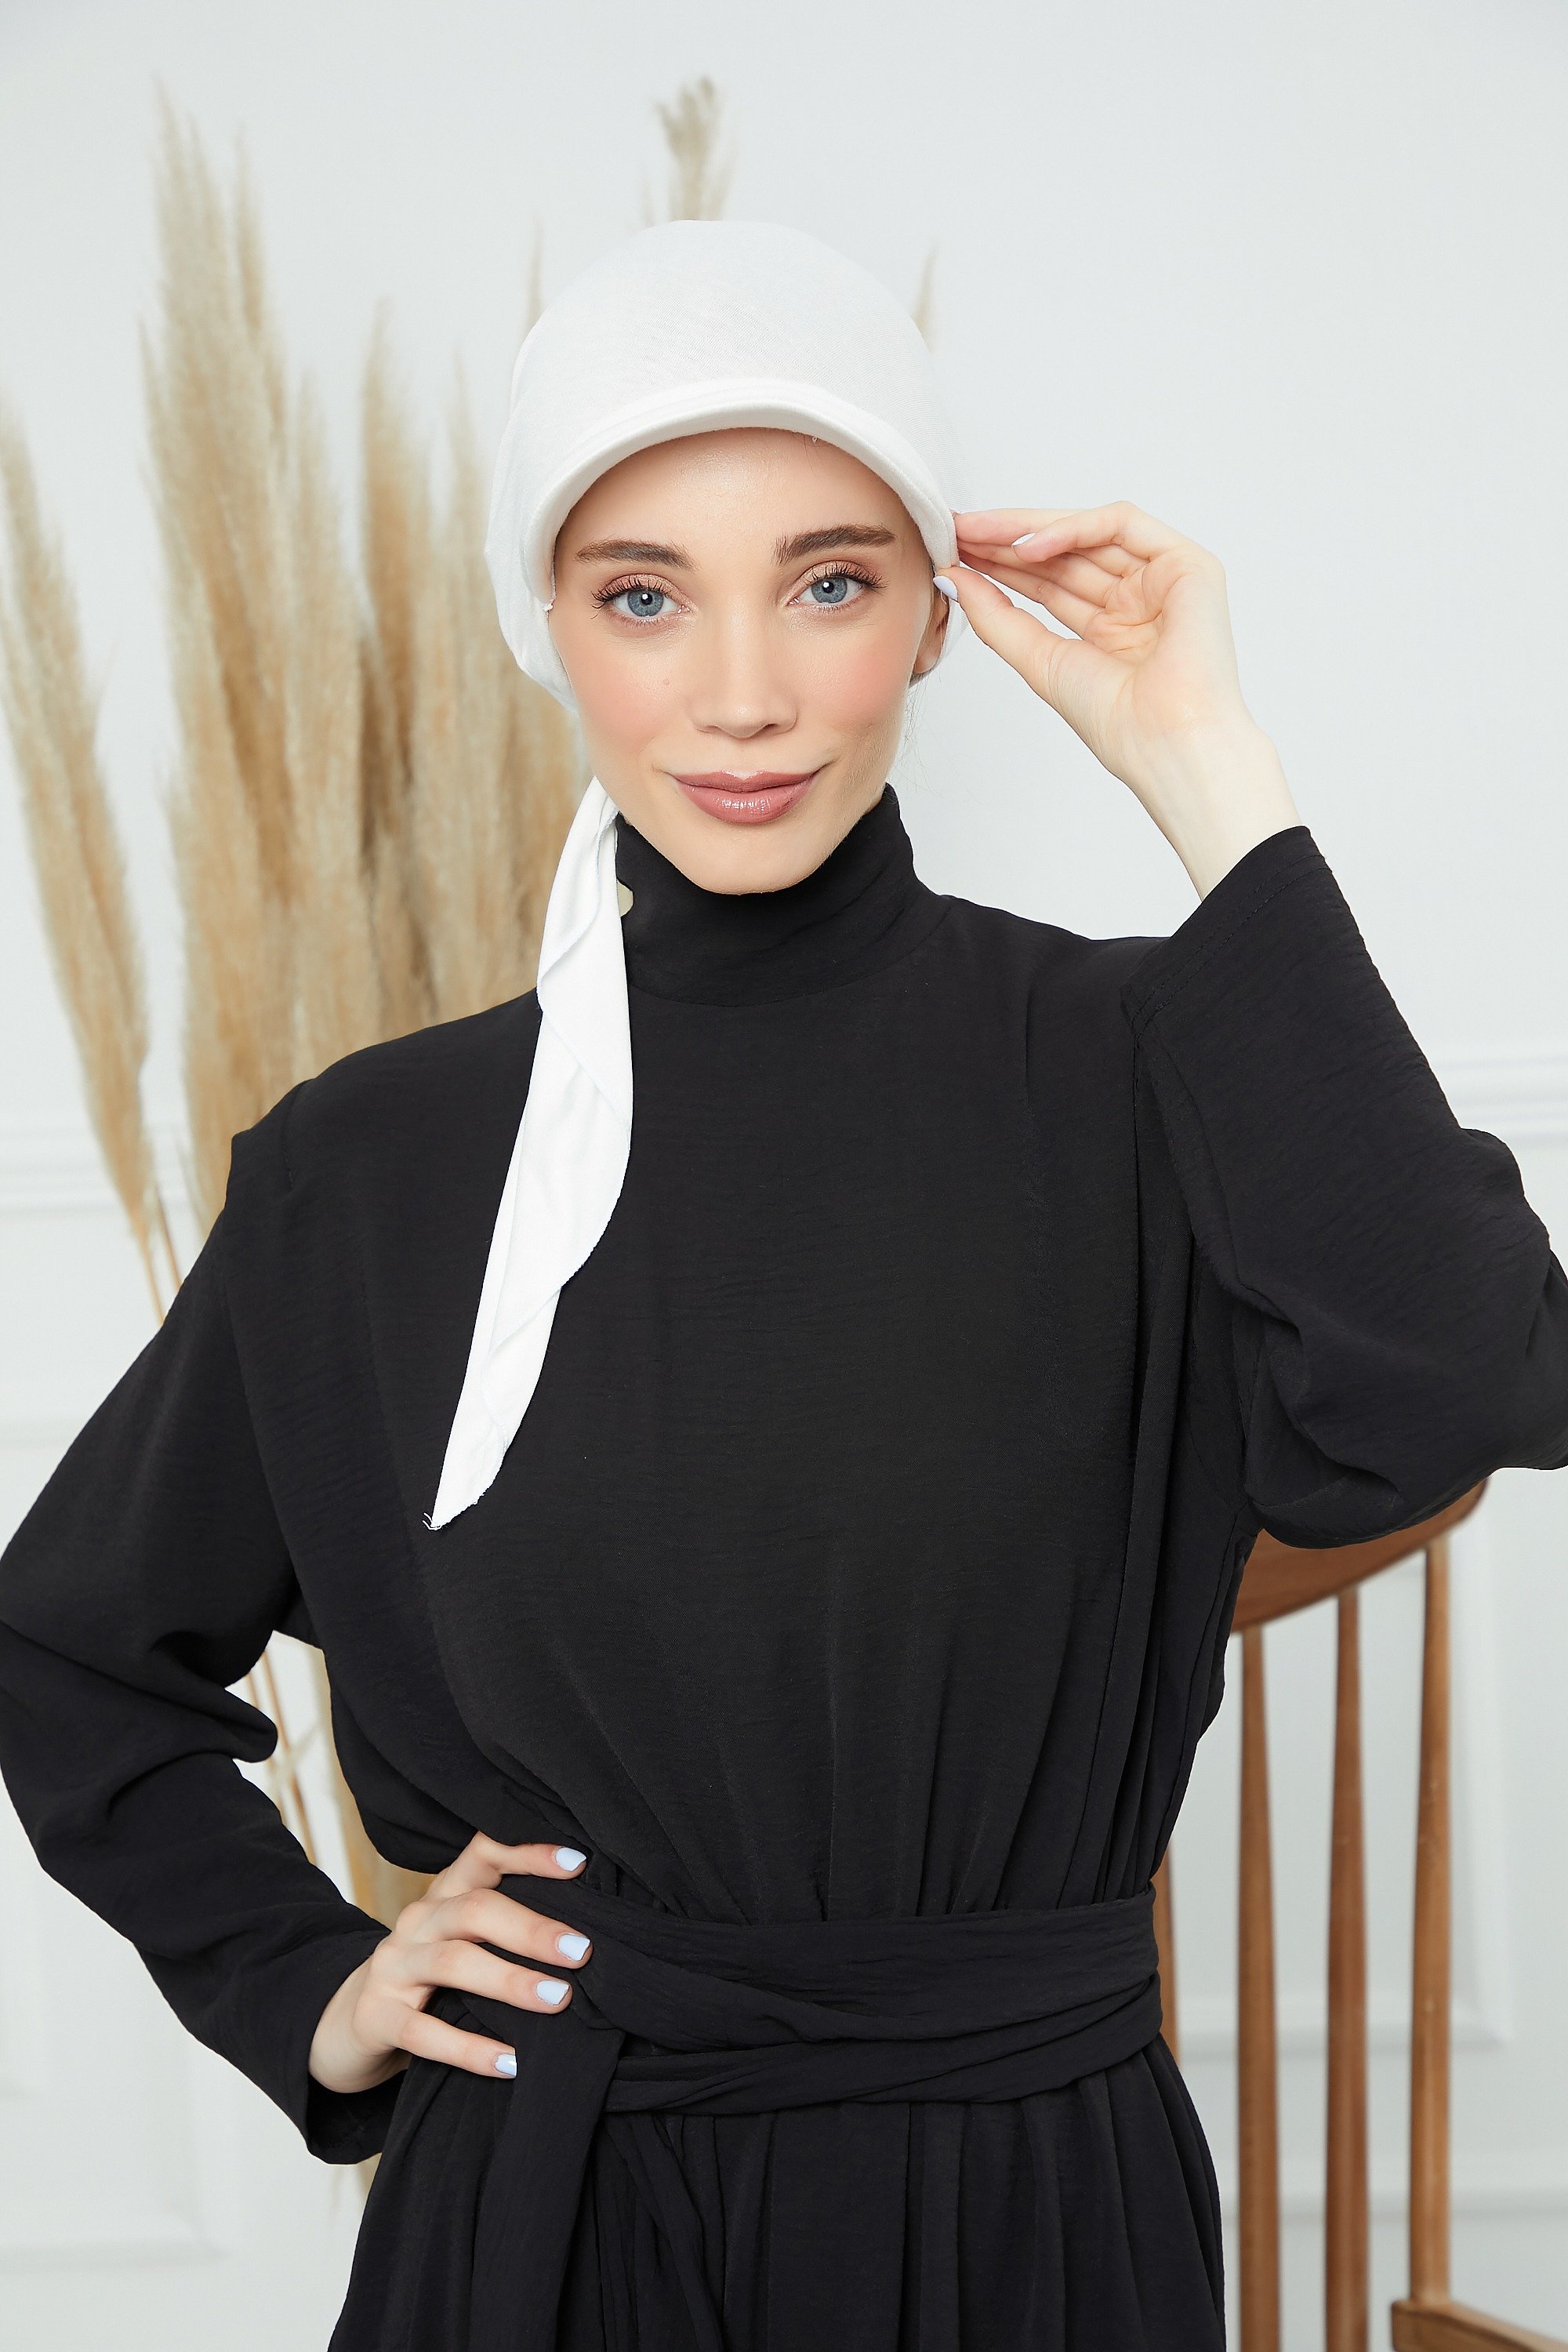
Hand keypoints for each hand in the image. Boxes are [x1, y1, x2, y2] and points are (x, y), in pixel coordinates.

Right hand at [308, 1833, 592, 2091]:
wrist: (350, 2023)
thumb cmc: (429, 1978)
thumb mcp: (461, 1941)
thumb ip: (505, 1930)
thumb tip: (589, 1938)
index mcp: (444, 1894)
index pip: (483, 1853)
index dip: (527, 1853)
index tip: (578, 1863)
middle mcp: (417, 1921)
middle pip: (473, 1909)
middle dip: (530, 1929)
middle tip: (581, 1951)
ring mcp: (392, 1967)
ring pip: (452, 1962)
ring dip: (509, 1981)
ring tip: (558, 2000)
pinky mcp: (377, 2016)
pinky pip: (424, 2032)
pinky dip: (470, 2049)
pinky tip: (511, 2063)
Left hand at [943, 502, 1301, 896]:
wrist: (1164, 741)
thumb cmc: (1117, 720)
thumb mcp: (1038, 660)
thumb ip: (996, 618)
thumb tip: (952, 576)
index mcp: (1110, 627)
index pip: (1048, 580)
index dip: (999, 564)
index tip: (952, 553)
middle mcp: (1137, 598)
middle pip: (1064, 552)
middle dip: (1006, 540)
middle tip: (956, 530)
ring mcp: (1163, 577)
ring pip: (1088, 532)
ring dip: (1028, 529)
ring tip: (977, 531)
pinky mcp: (1187, 562)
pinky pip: (1121, 524)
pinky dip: (1072, 529)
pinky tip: (1026, 546)